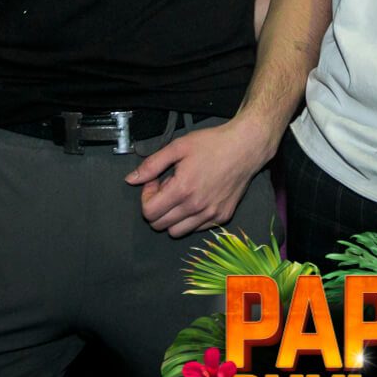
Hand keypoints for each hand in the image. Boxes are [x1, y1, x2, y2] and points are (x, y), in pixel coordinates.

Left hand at [125, 118, 275, 236]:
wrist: (245, 147)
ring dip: (172, 217)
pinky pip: (196, 229)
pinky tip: (196, 198)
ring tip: (181, 195)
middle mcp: (196, 207)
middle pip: (160, 225)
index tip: (156, 181)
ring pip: (176, 232)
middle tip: (167, 187)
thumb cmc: (212, 143)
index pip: (149, 212)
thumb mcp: (178, 147)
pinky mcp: (222, 217)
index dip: (146, 197)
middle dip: (157, 207)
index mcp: (182, 190)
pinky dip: (190, 219)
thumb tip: (130, 180)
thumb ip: (152, 165)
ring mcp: (210, 215)